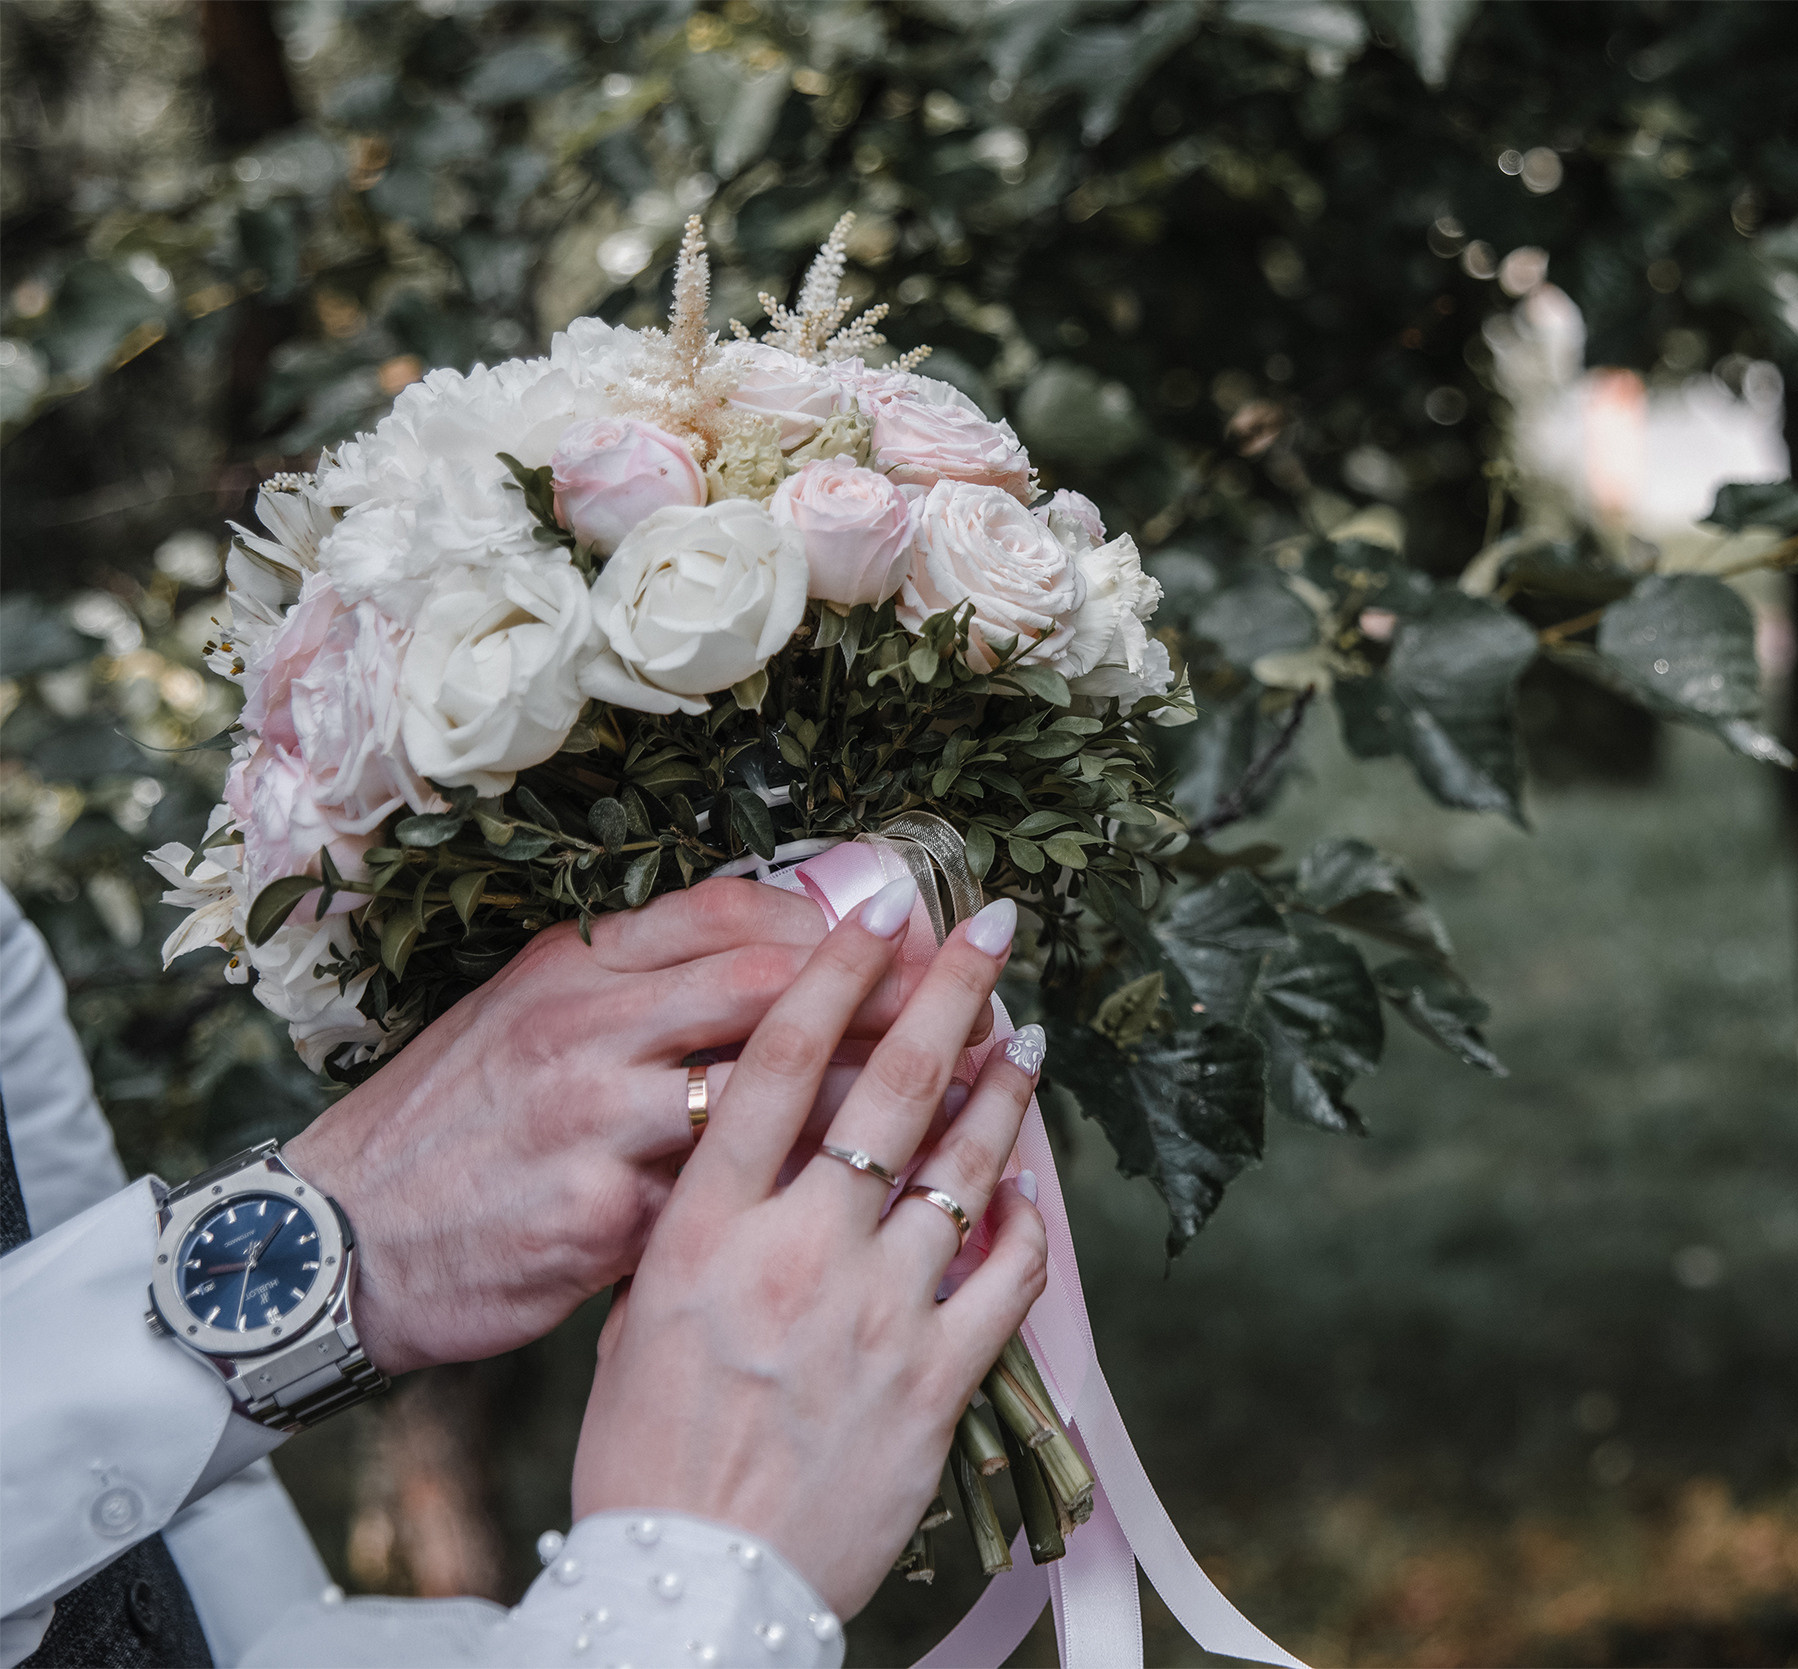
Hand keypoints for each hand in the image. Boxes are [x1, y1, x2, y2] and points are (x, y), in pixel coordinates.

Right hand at [283, 877, 979, 1374]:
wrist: (329, 1246)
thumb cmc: (446, 1131)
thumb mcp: (520, 1020)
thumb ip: (634, 986)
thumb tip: (772, 957)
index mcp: (572, 969)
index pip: (733, 913)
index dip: (840, 927)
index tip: (918, 942)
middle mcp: (585, 1029)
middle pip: (772, 990)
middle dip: (884, 1000)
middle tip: (971, 1013)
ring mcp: (591, 1124)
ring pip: (769, 1096)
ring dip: (867, 1105)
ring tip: (952, 1110)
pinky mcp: (598, 1223)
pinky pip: (727, 1205)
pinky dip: (800, 1206)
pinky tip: (871, 1212)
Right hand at [572, 880, 1047, 1616]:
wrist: (691, 1588)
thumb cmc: (643, 1462)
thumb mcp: (632, 1322)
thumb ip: (691, 1234)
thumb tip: (739, 1165)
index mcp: (705, 1229)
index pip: (780, 1062)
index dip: (836, 972)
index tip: (876, 913)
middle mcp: (797, 1251)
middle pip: (889, 1086)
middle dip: (948, 990)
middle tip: (990, 927)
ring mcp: (877, 1311)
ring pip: (963, 1163)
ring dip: (1002, 1087)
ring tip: (1025, 1034)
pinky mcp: (937, 1376)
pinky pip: (1005, 1274)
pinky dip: (1024, 1220)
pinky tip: (1029, 1183)